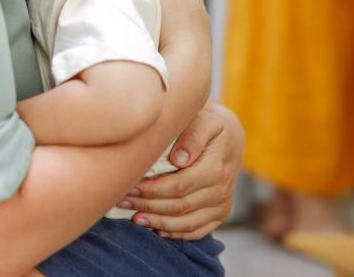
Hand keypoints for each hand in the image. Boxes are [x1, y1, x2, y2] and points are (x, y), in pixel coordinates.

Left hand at [121, 102, 244, 239]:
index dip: (153, 190)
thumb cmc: (208, 124)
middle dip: (148, 206)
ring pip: (187, 222)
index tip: (130, 187)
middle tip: (122, 201)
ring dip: (158, 223)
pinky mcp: (220, 214)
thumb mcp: (205, 120)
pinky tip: (156, 230)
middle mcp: (222, 189)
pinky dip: (176, 233)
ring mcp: (222, 205)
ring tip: (134, 218)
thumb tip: (179, 159)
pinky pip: (197, 230)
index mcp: (217, 167)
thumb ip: (192, 136)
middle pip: (180, 205)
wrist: (231, 137)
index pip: (180, 185)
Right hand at [145, 0, 210, 68]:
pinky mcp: (195, 52)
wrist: (188, 65)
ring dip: (162, 23)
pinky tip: (157, 45)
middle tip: (137, 8)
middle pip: (172, 2)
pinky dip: (168, 39)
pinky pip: (177, 39)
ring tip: (145, 29)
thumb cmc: (176, 25)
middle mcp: (199, 12)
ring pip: (175, 22)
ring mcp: (199, 33)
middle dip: (157, 3)